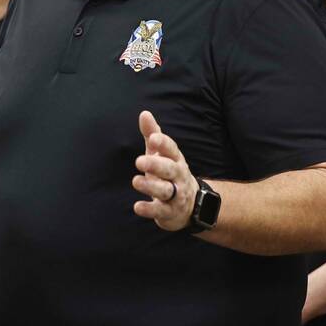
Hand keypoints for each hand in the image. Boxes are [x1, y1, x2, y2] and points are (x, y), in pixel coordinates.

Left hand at [132, 111, 196, 231]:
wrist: (190, 204)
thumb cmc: (169, 172)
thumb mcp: (161, 153)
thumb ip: (152, 134)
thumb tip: (144, 113)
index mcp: (176, 160)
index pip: (172, 150)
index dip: (163, 144)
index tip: (153, 138)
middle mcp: (178, 177)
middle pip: (169, 170)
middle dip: (156, 165)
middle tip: (139, 161)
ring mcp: (176, 195)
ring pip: (165, 191)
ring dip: (151, 186)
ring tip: (135, 181)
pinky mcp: (169, 212)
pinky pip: (160, 211)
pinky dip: (149, 209)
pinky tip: (137, 206)